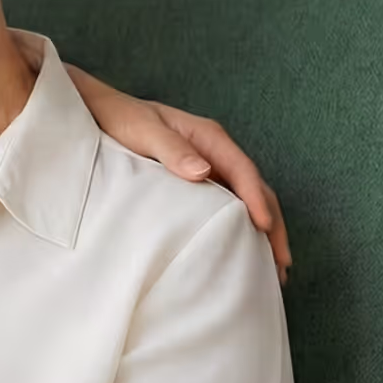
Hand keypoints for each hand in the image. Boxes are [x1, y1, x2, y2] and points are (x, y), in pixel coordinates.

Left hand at [63, 66, 292, 282]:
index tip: (265, 227)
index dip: (257, 198)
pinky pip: (227, 206)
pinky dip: (241, 229)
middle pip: (255, 188)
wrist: (101, 112)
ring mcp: (209, 167)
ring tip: (272, 270)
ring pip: (246, 200)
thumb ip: (171, 149)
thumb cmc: (121, 118)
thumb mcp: (143, 131)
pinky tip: (243, 253)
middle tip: (282, 264)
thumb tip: (203, 172)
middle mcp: (215, 152)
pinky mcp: (198, 183)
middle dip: (273, 224)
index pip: (242, 169)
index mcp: (208, 136)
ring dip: (263, 231)